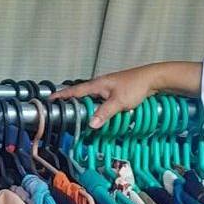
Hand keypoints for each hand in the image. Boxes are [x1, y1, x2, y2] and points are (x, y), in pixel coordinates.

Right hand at [51, 61, 202, 129]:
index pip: (75, 91)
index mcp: (97, 84)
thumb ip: (104, 113)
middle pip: (82, 94)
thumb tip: (91, 124)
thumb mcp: (118, 102)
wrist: (153, 79)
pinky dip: (97, 106)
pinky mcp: (116, 91)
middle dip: (72, 102)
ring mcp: (108, 87)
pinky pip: (101, 100)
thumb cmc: (135, 86)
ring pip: (92, 98)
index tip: (51, 100)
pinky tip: (99, 113)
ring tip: (79, 116)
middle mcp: (100, 84)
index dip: (63, 95)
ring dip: (86, 105)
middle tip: (63, 111)